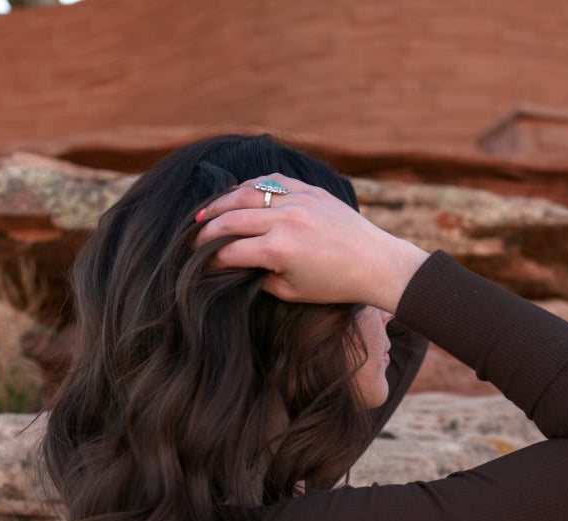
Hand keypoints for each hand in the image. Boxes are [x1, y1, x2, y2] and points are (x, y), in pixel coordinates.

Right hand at [194, 174, 429, 312]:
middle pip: (230, 219)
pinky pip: (271, 181)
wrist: (375, 263)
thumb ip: (262, 277)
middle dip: (207, 230)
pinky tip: (239, 194)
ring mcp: (297, 200)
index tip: (199, 265)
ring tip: (206, 213)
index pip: (231, 251)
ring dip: (221, 203)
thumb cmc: (334, 284)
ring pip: (246, 193)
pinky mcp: (310, 190)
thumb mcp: (292, 292)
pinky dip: (251, 186)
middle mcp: (284, 220)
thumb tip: (240, 265)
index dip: (210, 259)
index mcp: (278, 250)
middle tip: (192, 238)